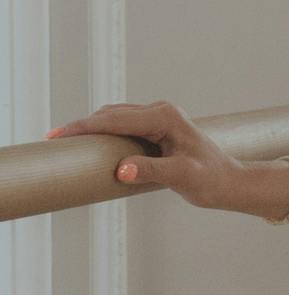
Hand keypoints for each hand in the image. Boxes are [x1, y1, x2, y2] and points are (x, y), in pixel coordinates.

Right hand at [45, 100, 271, 213]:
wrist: (230, 182)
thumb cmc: (211, 180)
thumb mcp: (182, 177)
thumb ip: (152, 171)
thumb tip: (121, 169)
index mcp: (165, 117)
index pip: (115, 120)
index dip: (84, 127)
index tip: (58, 135)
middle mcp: (161, 112)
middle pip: (111, 114)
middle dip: (81, 125)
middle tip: (52, 139)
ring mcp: (159, 118)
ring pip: (115, 117)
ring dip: (91, 127)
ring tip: (65, 140)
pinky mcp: (157, 128)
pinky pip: (123, 125)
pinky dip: (103, 132)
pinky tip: (89, 142)